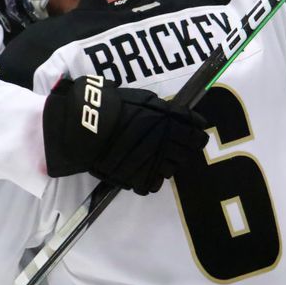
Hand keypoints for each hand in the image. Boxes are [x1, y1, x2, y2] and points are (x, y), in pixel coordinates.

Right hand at [42, 75, 208, 194]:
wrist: (88, 126)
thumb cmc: (115, 108)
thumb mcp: (146, 100)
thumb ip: (168, 111)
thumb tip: (189, 119)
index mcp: (169, 125)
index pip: (195, 135)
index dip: (197, 136)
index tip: (195, 136)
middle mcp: (166, 145)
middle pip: (186, 154)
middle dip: (183, 150)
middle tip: (172, 145)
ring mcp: (153, 164)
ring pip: (172, 170)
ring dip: (168, 163)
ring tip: (155, 156)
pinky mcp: (139, 179)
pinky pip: (154, 184)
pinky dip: (151, 177)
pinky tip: (143, 168)